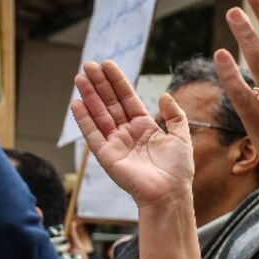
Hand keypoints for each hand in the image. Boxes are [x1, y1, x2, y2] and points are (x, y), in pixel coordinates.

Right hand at [70, 60, 193, 207]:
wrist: (170, 194)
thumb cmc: (178, 170)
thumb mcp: (182, 137)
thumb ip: (175, 116)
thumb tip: (165, 95)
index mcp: (144, 128)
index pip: (128, 99)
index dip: (118, 82)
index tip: (107, 65)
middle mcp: (127, 133)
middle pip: (110, 103)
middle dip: (100, 84)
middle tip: (89, 64)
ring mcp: (115, 143)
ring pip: (99, 114)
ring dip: (89, 96)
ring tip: (79, 77)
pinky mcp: (107, 155)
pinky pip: (93, 134)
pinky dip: (84, 119)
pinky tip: (77, 103)